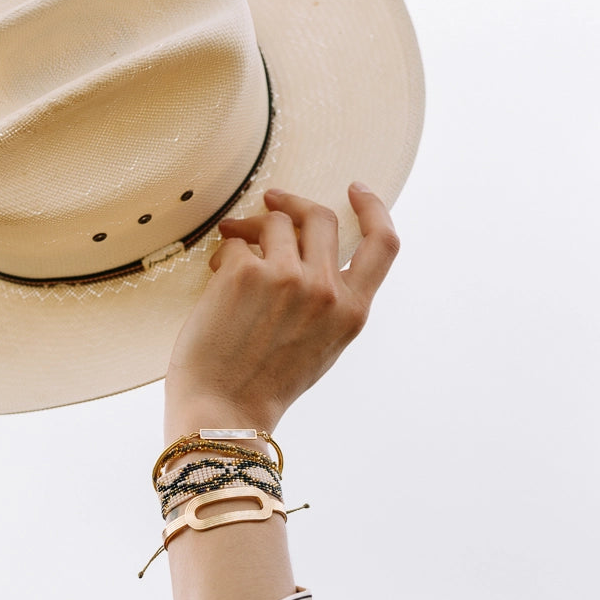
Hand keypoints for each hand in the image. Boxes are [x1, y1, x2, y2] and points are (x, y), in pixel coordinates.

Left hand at [164, 183, 399, 433]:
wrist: (224, 410)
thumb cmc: (266, 383)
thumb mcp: (322, 346)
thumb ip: (330, 301)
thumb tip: (314, 254)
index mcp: (352, 312)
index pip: (383, 245)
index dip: (373, 209)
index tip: (357, 190)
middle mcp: (326, 291)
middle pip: (321, 218)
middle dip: (293, 203)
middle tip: (271, 201)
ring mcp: (287, 279)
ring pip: (275, 222)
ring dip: (251, 227)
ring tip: (232, 243)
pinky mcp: (245, 273)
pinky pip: (237, 241)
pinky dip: (225, 251)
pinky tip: (215, 274)